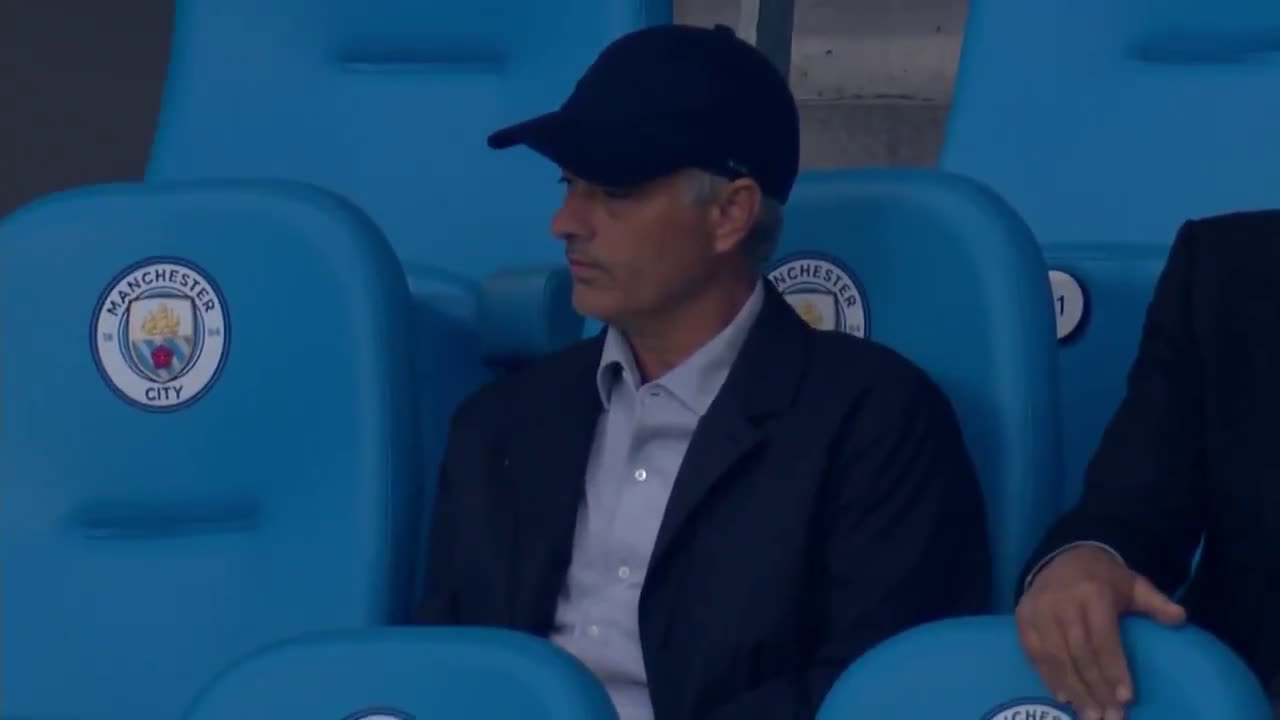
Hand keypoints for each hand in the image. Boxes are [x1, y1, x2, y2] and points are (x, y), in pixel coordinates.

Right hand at [1015, 545, 1186, 719]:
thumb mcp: (1134, 584)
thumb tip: (1180, 618)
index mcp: (1093, 593)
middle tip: (1108, 716)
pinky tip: (1063, 696)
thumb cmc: (1105, 578)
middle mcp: (1062, 602)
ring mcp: (1038, 610)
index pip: (1102, 638)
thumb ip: (1156, 602)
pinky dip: (1047, 677)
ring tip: (1088, 714)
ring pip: (1054, 657)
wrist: (1065, 556)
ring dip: (1072, 689)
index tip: (1125, 698)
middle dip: (1094, 688)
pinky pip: (1033, 652)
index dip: (1113, 669)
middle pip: (1078, 653)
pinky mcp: (1023, 617)